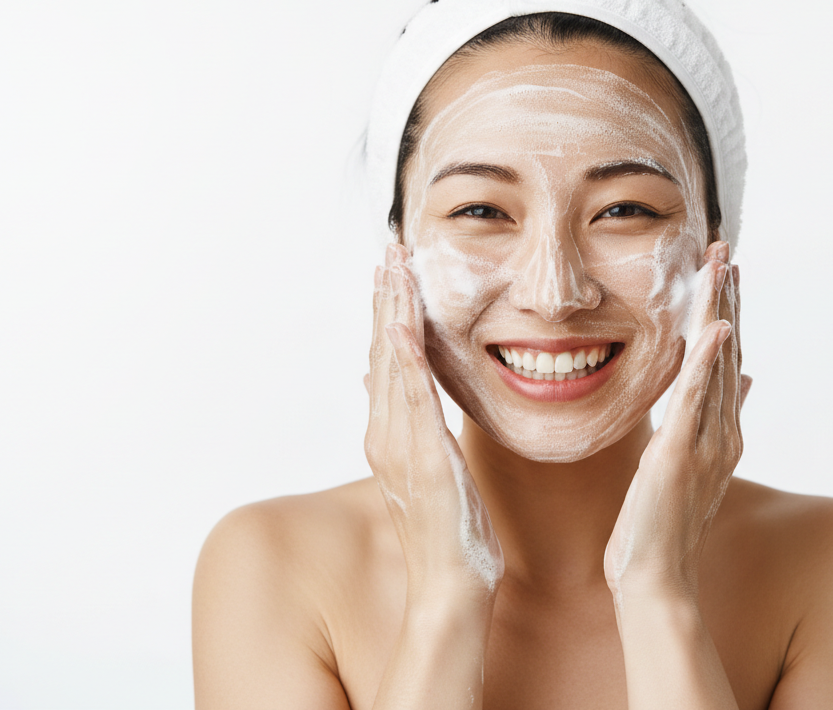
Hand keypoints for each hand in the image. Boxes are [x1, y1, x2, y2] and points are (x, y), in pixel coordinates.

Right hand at [365, 243, 503, 600]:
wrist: (451, 583)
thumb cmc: (451, 530)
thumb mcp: (431, 467)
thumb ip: (412, 424)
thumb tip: (392, 385)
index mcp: (391, 433)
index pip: (386, 357)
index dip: (387, 311)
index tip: (392, 268)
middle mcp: (386, 433)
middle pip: (382, 350)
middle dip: (385, 298)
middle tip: (389, 249)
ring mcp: (400, 445)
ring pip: (392, 365)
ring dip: (392, 313)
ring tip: (393, 267)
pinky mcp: (423, 458)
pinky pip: (411, 400)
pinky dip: (405, 361)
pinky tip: (404, 327)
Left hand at [604, 240, 747, 605]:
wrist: (655, 574)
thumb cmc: (665, 522)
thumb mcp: (690, 461)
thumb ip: (712, 419)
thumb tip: (739, 379)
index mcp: (720, 431)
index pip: (726, 359)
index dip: (727, 311)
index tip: (724, 270)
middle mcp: (722, 431)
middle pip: (728, 352)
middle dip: (727, 299)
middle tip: (725, 251)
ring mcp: (705, 442)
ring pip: (716, 365)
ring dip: (720, 313)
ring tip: (723, 268)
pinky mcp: (681, 454)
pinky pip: (696, 401)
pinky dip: (707, 363)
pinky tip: (713, 328)